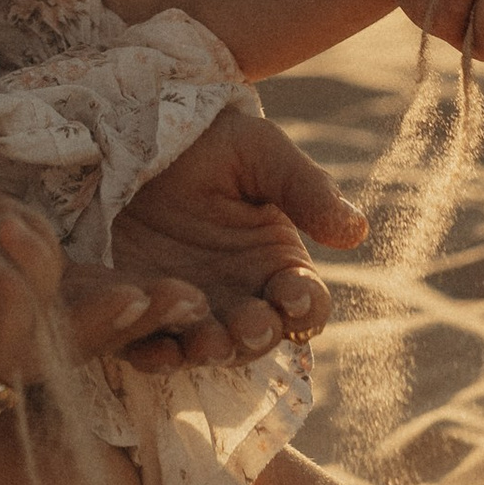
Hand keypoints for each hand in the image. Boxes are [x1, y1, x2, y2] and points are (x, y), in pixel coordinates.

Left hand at [96, 108, 368, 369]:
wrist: (127, 132)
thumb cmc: (206, 141)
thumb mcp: (259, 153)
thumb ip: (305, 190)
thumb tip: (356, 231)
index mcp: (275, 265)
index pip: (305, 304)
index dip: (305, 305)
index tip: (293, 294)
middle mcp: (235, 299)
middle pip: (257, 339)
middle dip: (255, 336)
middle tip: (248, 325)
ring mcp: (184, 311)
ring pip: (205, 350)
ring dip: (209, 350)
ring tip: (206, 339)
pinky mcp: (133, 312)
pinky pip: (143, 345)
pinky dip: (152, 352)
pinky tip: (156, 346)